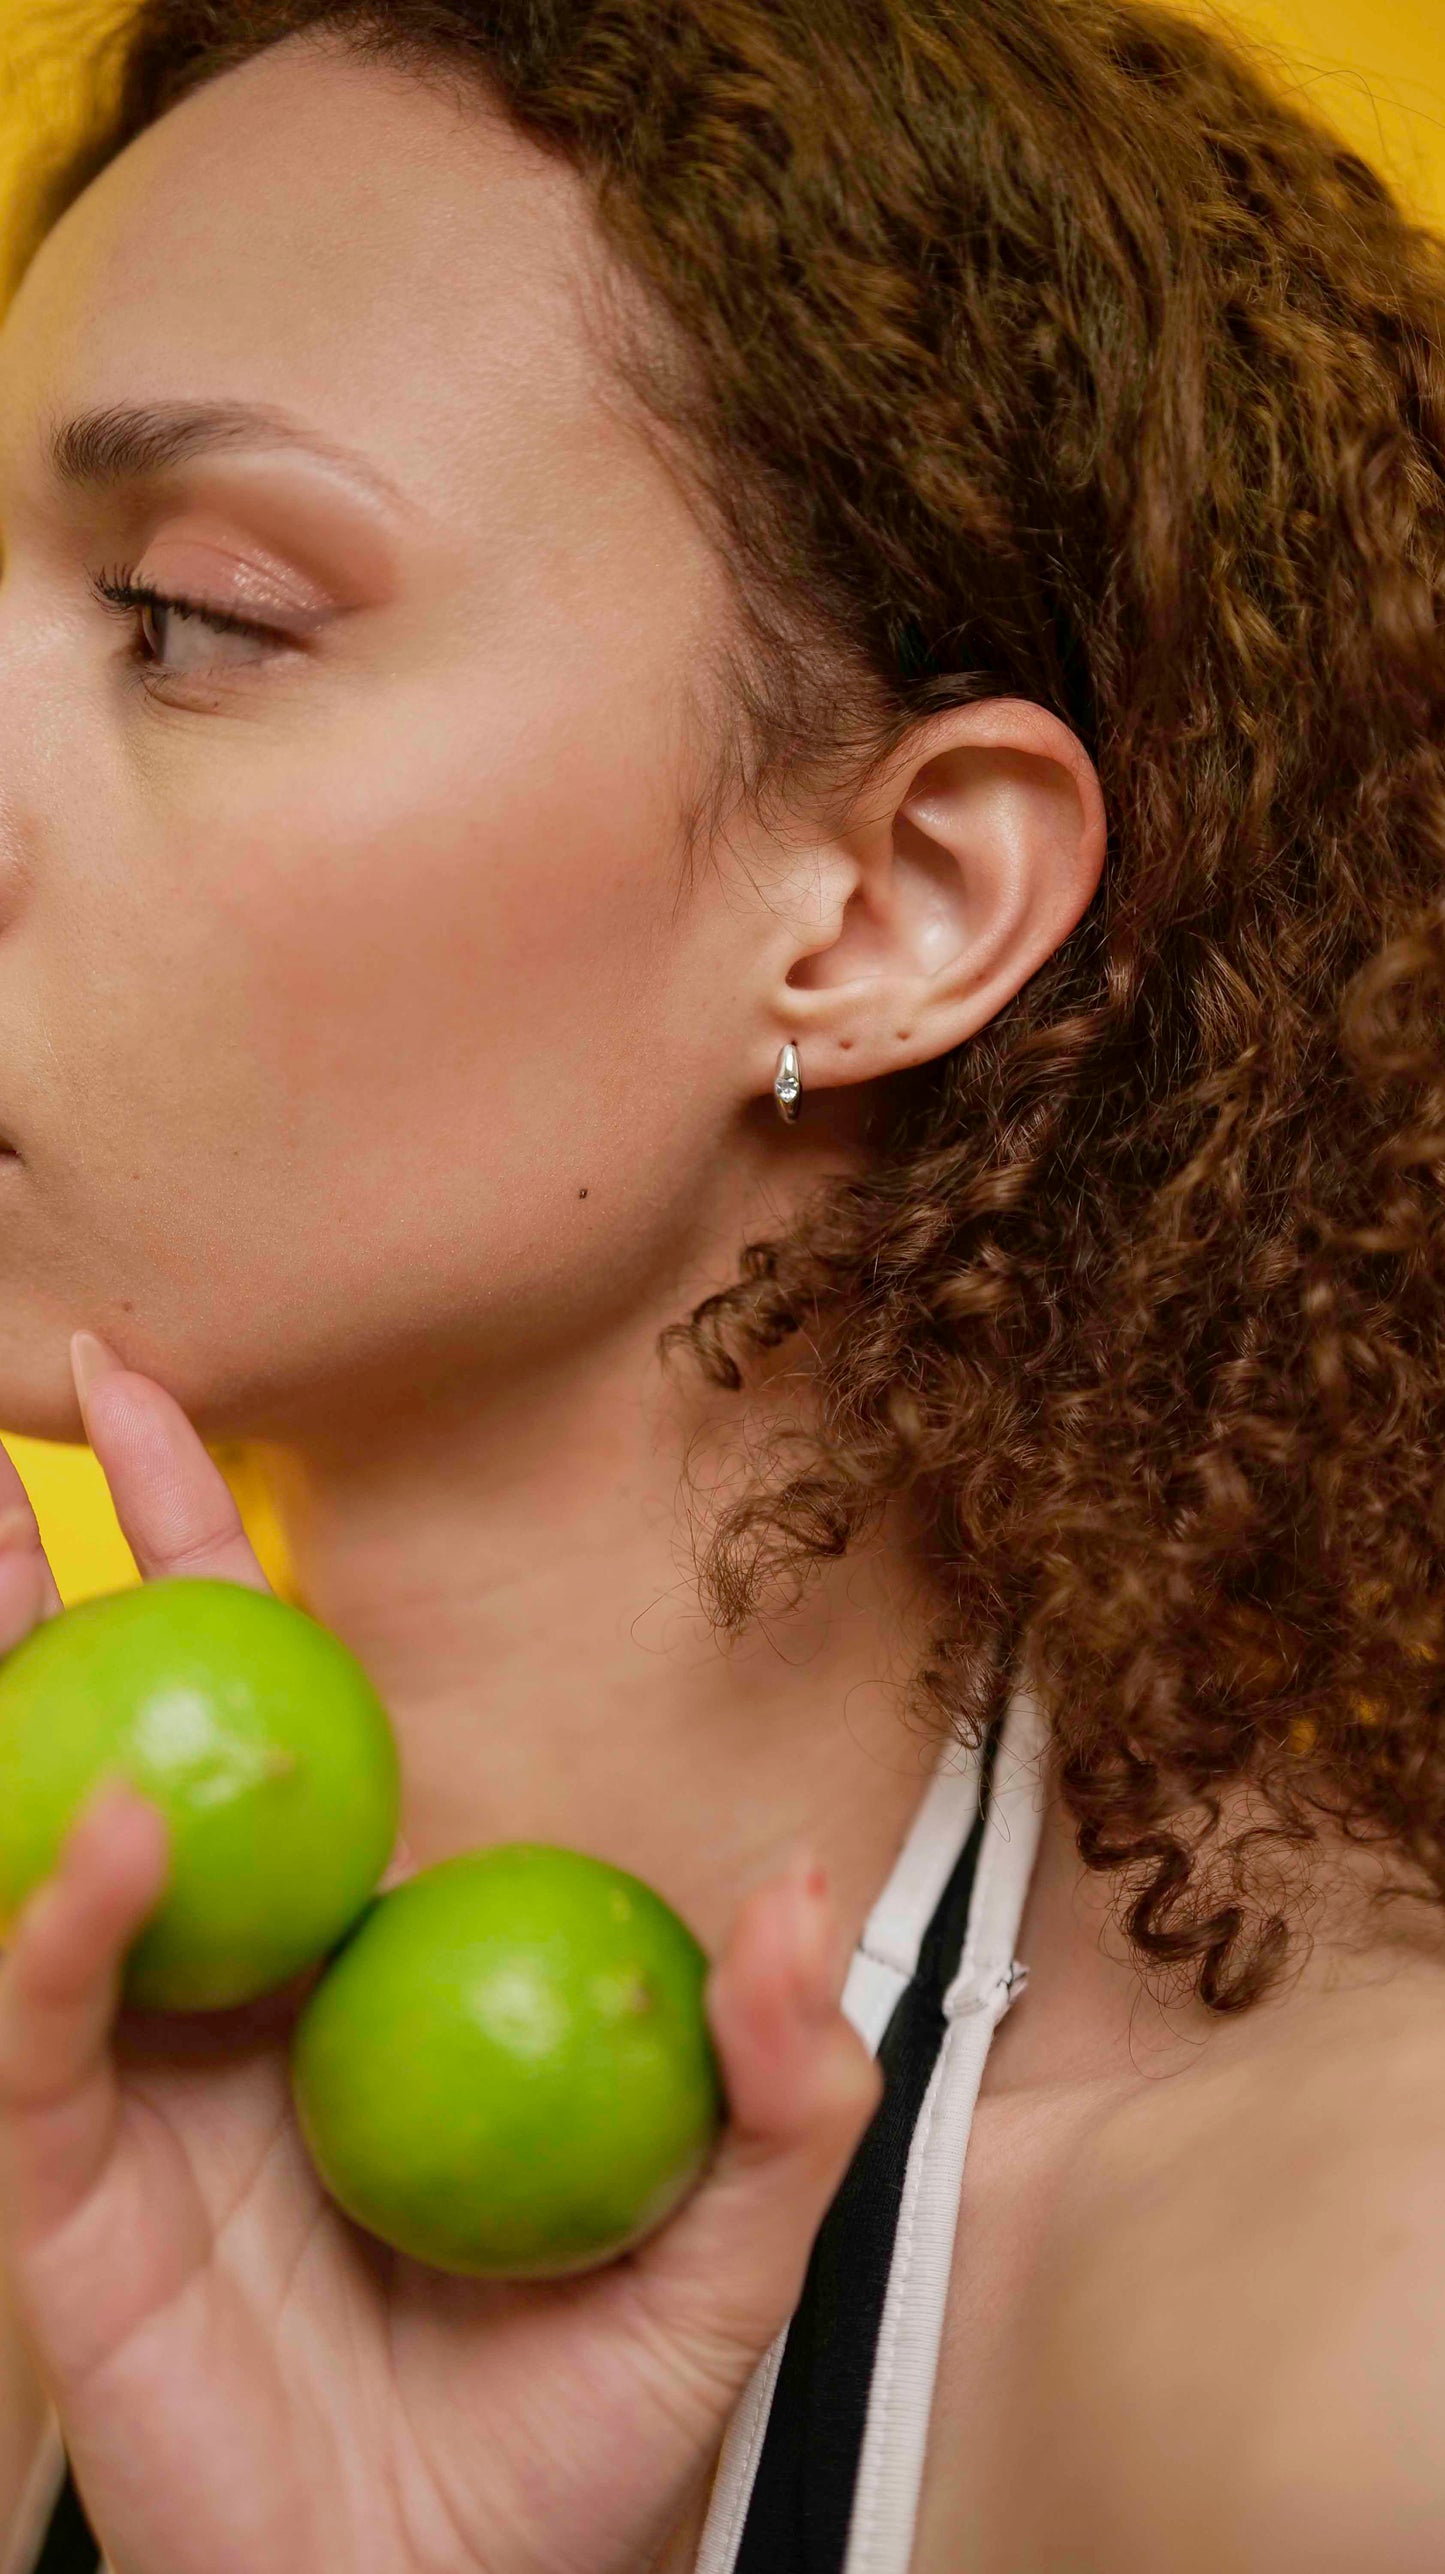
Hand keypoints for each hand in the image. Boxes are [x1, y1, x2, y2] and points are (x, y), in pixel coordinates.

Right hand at [0, 1336, 880, 2573]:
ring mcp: (134, 2089)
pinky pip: (43, 2033)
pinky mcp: (73, 2202)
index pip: (289, 1719)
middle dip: (90, 1569)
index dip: (236, 1561)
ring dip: (13, 1689)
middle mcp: (228, 1998)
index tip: (191, 1405)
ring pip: (39, 1849)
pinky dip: (59, 1923)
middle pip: (140, 1731)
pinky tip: (114, 1826)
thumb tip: (799, 1892)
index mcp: (353, 1967)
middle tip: (71, 1390)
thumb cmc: (573, 2441)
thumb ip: (780, 2084)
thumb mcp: (723, 2251)